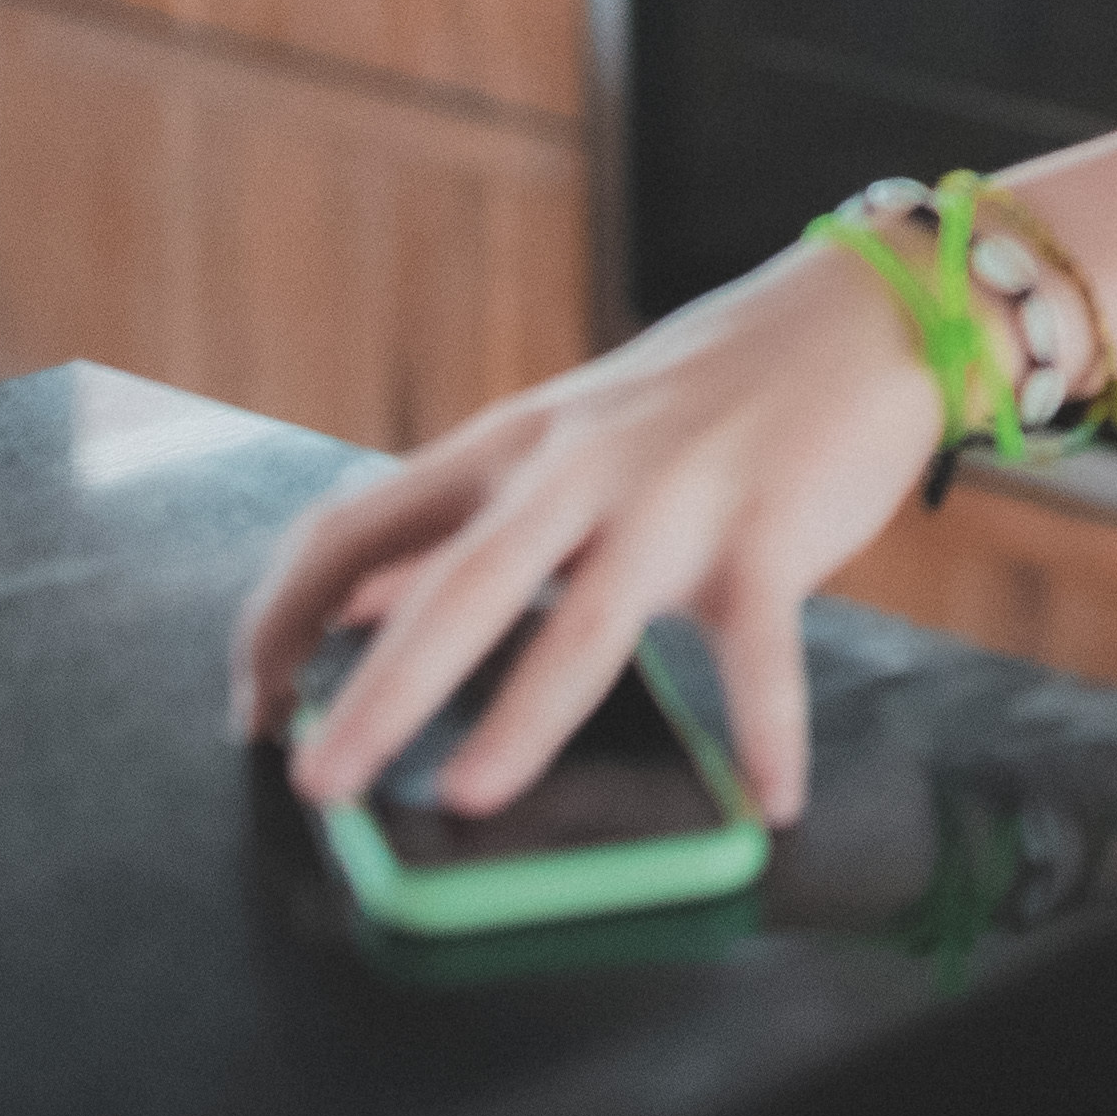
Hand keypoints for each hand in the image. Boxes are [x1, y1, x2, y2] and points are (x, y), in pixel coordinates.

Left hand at [229, 231, 944, 826]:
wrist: (861, 314)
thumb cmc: (708, 390)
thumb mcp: (561, 438)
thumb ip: (465, 518)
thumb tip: (348, 604)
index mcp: (511, 448)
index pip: (358, 525)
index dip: (287, 617)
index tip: (255, 703)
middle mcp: (578, 470)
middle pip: (456, 584)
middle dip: (378, 688)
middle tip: (317, 781)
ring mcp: (676, 502)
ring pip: (586, 619)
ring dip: (524, 714)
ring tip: (471, 797)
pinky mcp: (772, 533)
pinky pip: (761, 649)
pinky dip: (766, 729)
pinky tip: (770, 800)